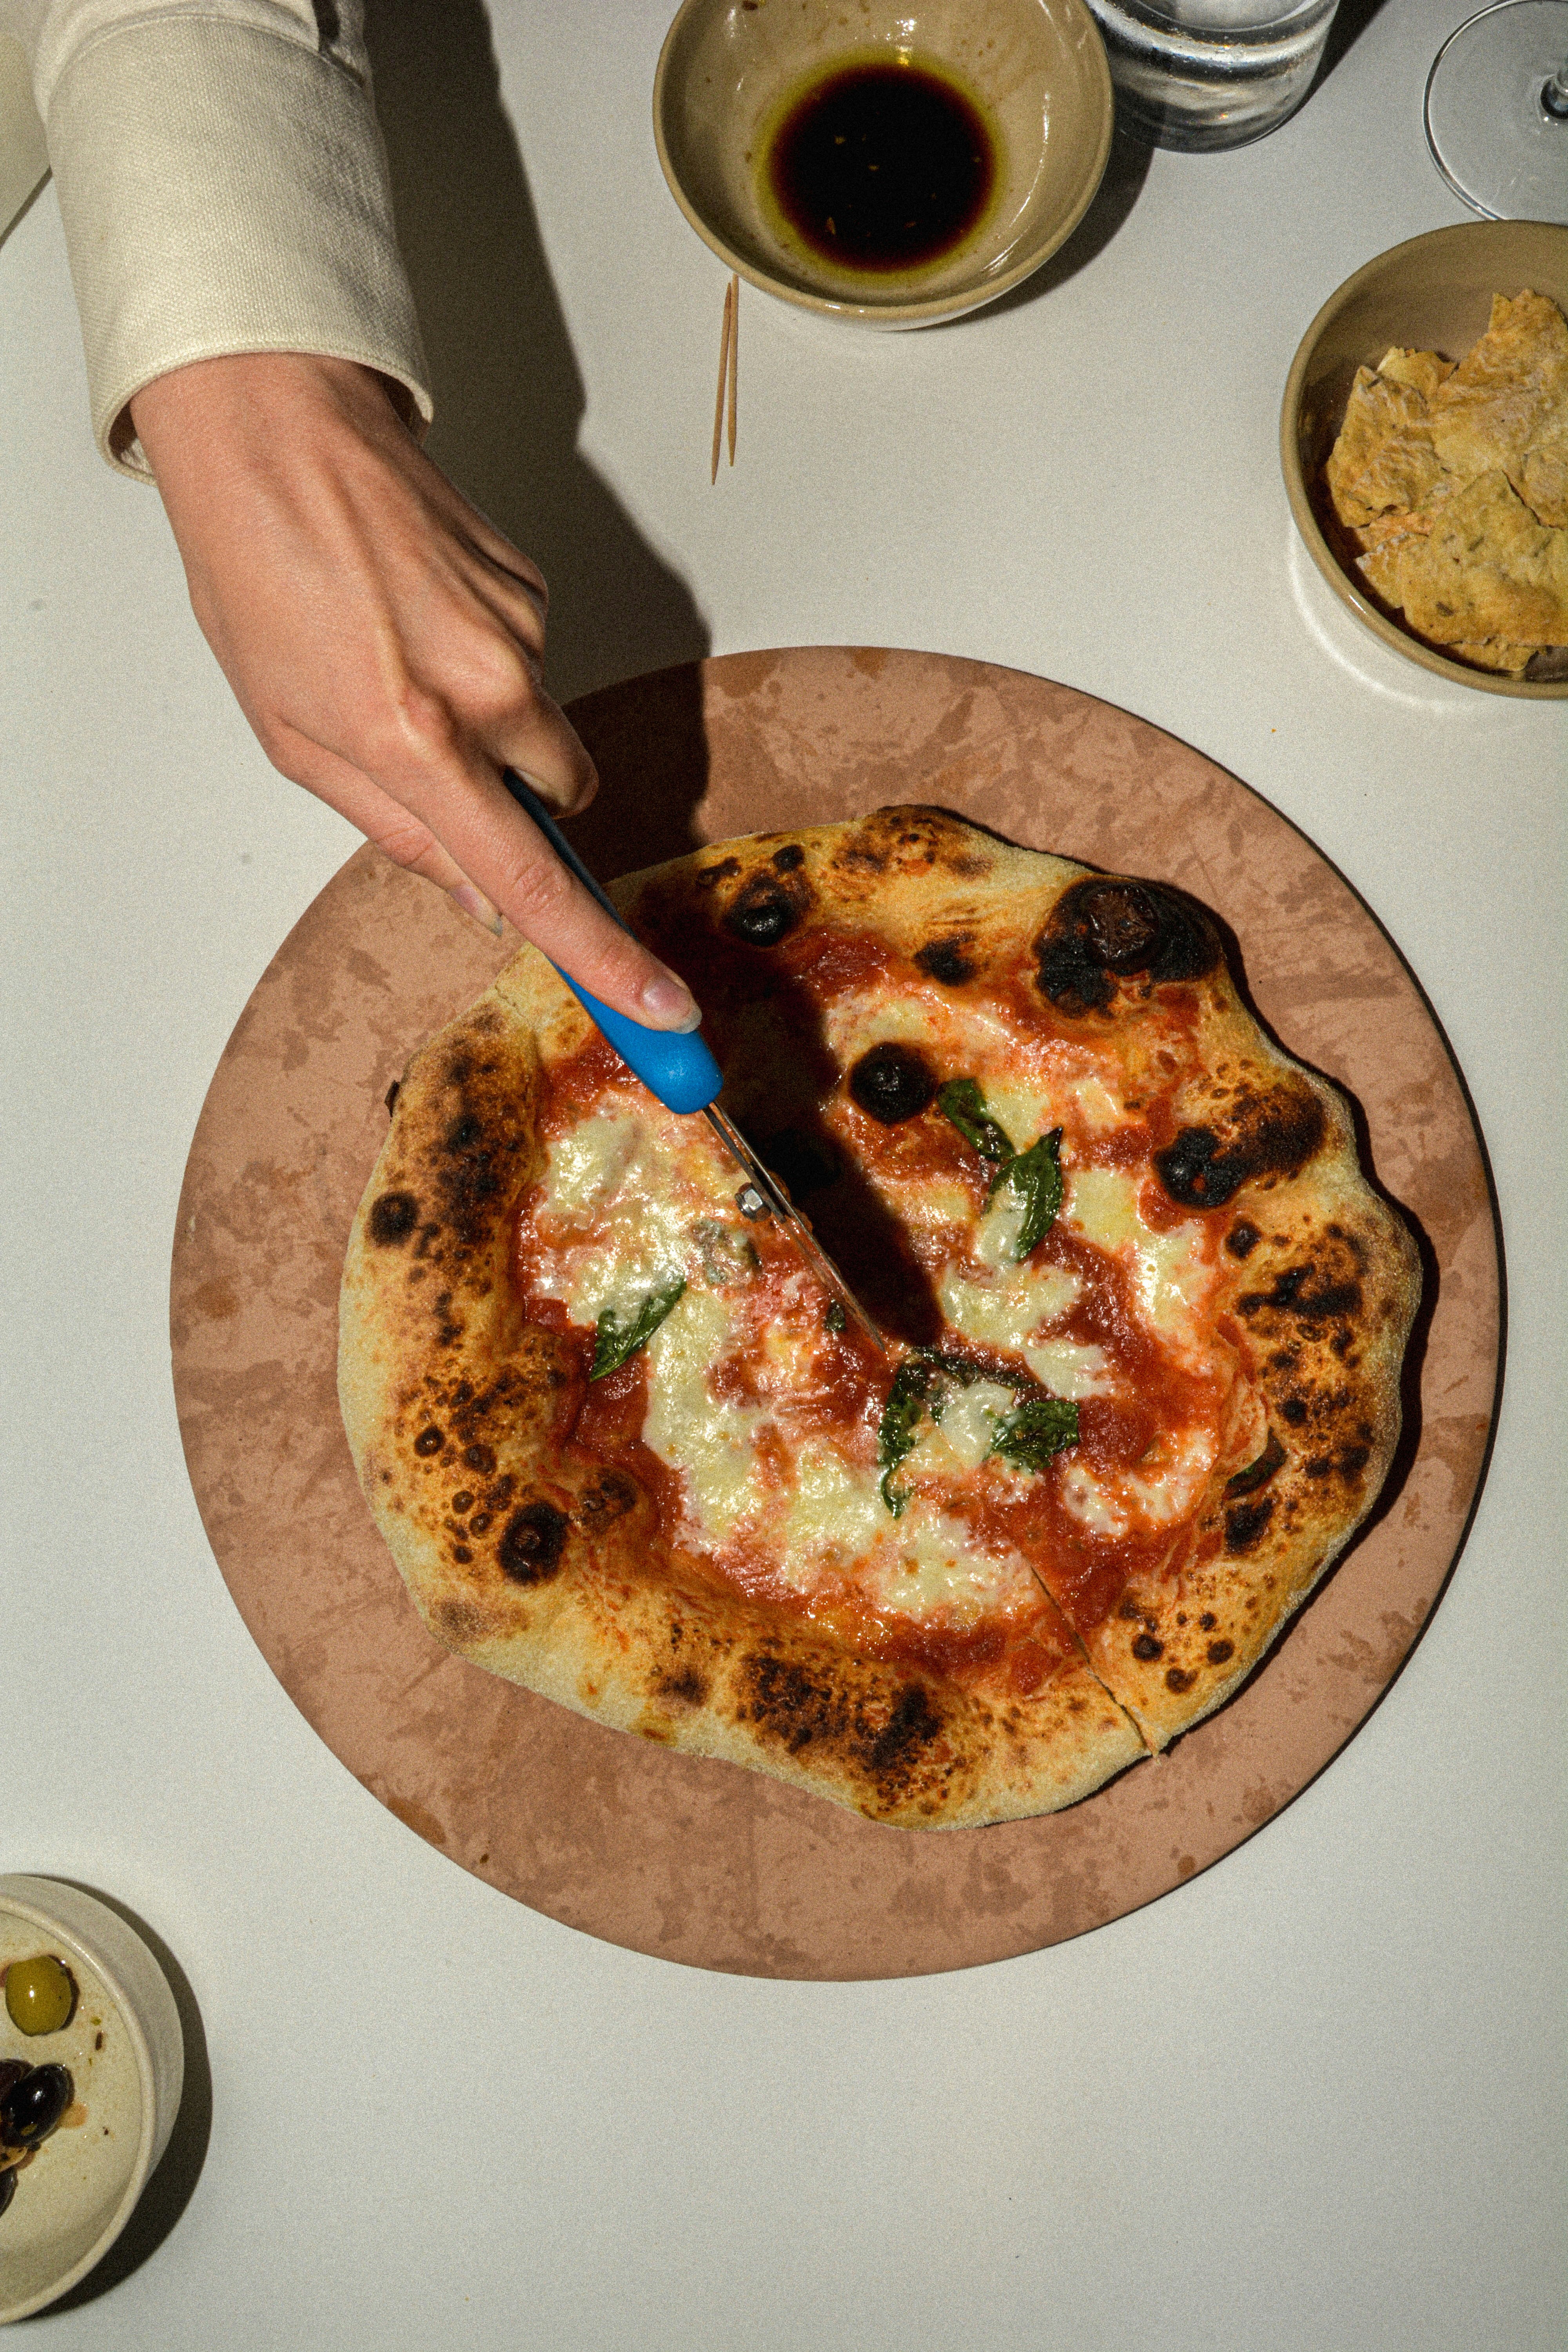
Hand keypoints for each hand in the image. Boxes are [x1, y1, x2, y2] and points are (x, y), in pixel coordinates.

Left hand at [128, 353, 698, 1028]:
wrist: (275, 426)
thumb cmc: (260, 575)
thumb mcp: (293, 738)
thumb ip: (395, 827)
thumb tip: (479, 895)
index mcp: (415, 736)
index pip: (532, 880)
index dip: (602, 957)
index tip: (660, 1011)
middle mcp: (487, 684)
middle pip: (564, 797)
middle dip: (519, 798)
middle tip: (435, 757)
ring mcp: (520, 627)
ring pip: (541, 722)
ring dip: (488, 715)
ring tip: (396, 650)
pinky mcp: (534, 580)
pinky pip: (531, 656)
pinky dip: (484, 653)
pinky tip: (416, 605)